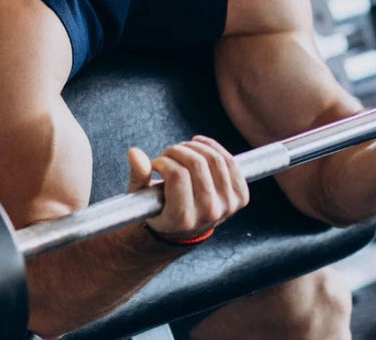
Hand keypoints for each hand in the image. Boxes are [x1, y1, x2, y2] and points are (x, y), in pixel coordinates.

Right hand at [126, 135, 250, 241]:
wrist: (184, 230)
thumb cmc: (159, 210)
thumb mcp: (142, 198)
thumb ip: (138, 176)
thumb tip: (134, 153)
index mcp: (182, 219)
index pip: (177, 175)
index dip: (164, 161)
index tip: (156, 163)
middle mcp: (208, 214)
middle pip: (197, 164)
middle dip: (178, 150)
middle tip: (168, 154)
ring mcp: (228, 206)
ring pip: (215, 159)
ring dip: (195, 146)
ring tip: (182, 150)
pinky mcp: (241, 197)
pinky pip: (231, 162)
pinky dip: (214, 148)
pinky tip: (200, 146)